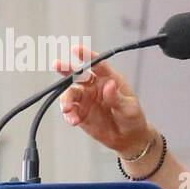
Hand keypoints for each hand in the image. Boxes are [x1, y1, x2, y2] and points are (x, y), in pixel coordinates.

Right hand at [52, 43, 151, 157]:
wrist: (128, 138)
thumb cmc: (132, 118)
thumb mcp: (129, 108)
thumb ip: (116, 97)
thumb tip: (109, 85)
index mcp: (109, 79)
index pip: (98, 65)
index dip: (87, 56)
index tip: (76, 49)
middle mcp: (95, 87)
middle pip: (78, 75)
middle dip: (66, 69)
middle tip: (57, 65)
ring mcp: (86, 100)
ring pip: (70, 93)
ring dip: (66, 99)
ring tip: (67, 109)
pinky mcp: (80, 113)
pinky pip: (70, 111)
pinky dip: (68, 115)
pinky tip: (72, 120)